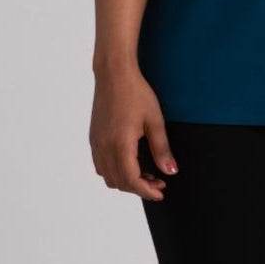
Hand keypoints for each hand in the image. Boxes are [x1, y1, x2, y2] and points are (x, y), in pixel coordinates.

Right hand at [89, 62, 177, 200]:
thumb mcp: (155, 120)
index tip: (161, 192)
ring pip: (108, 176)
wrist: (114, 73)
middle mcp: (104, 148)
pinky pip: (101, 165)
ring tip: (145, 173)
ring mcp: (96, 143)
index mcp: (120, 145)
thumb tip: (170, 171)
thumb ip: (162, 148)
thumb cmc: (136, 93)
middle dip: (139, 187)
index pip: (132, 180)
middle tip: (158, 181)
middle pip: (119, 182)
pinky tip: (129, 161)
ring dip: (126, 180)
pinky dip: (114, 171)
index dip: (147, 191)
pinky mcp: (93, 137)